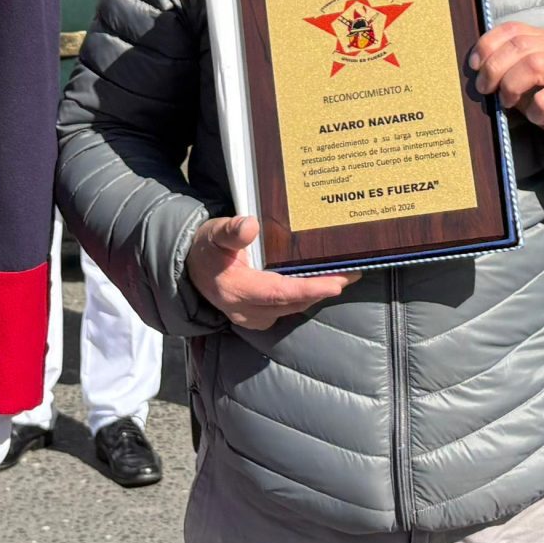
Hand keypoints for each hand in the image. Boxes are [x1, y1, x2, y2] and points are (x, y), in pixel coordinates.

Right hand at [186, 216, 353, 330]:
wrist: (191, 269)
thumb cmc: (206, 248)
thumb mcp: (214, 233)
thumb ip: (232, 231)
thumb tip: (250, 225)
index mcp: (236, 289)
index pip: (279, 293)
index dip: (309, 289)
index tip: (336, 283)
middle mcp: (246, 310)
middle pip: (292, 302)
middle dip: (323, 289)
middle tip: (352, 272)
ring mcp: (253, 316)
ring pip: (292, 308)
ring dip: (318, 294)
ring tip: (345, 275)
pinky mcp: (258, 316)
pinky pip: (287, 309)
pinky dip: (305, 296)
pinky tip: (321, 283)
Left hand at [468, 21, 543, 152]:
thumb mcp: (520, 78)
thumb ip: (503, 67)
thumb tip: (475, 69)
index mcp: (543, 40)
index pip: (512, 28)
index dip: (488, 44)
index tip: (474, 65)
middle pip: (520, 45)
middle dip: (494, 67)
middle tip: (485, 88)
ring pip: (535, 65)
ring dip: (512, 85)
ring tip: (507, 102)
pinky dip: (534, 110)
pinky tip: (535, 117)